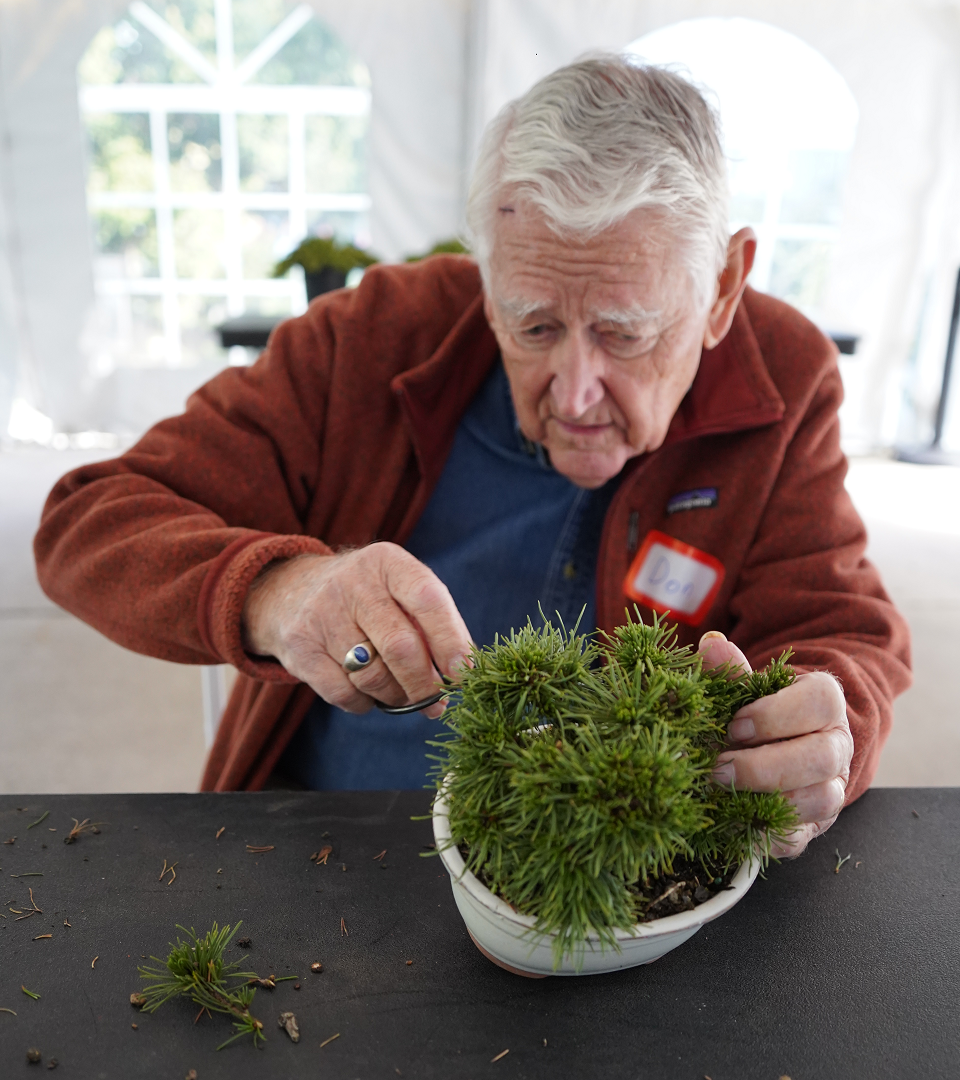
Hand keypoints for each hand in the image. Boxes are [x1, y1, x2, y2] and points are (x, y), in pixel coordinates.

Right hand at [241, 543, 472, 718]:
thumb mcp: (398, 589)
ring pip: (372, 676)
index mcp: (388, 562)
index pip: (427, 599)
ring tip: (401, 694)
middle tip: (436, 702)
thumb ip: (431, 622)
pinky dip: (365, 704)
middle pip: (400, 646)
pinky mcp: (301, 645)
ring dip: (396, 696)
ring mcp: (322, 613)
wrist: (293, 591)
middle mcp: (354, 582)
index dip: (450, 640)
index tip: (463, 675)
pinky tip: (368, 694)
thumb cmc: (369, 598)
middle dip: (424, 684)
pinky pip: (344, 693)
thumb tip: (461, 674)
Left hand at [698, 631, 852, 856]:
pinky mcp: (813, 825)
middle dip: (763, 766)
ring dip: (766, 800)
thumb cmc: (756, 712)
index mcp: (824, 704)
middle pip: (821, 758)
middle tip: (717, 768)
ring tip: (722, 794)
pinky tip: (731, 822)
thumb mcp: (744, 687)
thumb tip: (711, 645)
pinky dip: (763, 834)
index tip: (734, 725)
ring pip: (819, 799)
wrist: (771, 747)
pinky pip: (799, 838)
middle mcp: (836, 747)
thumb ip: (730, 670)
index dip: (776, 716)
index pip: (821, 703)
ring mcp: (829, 788)